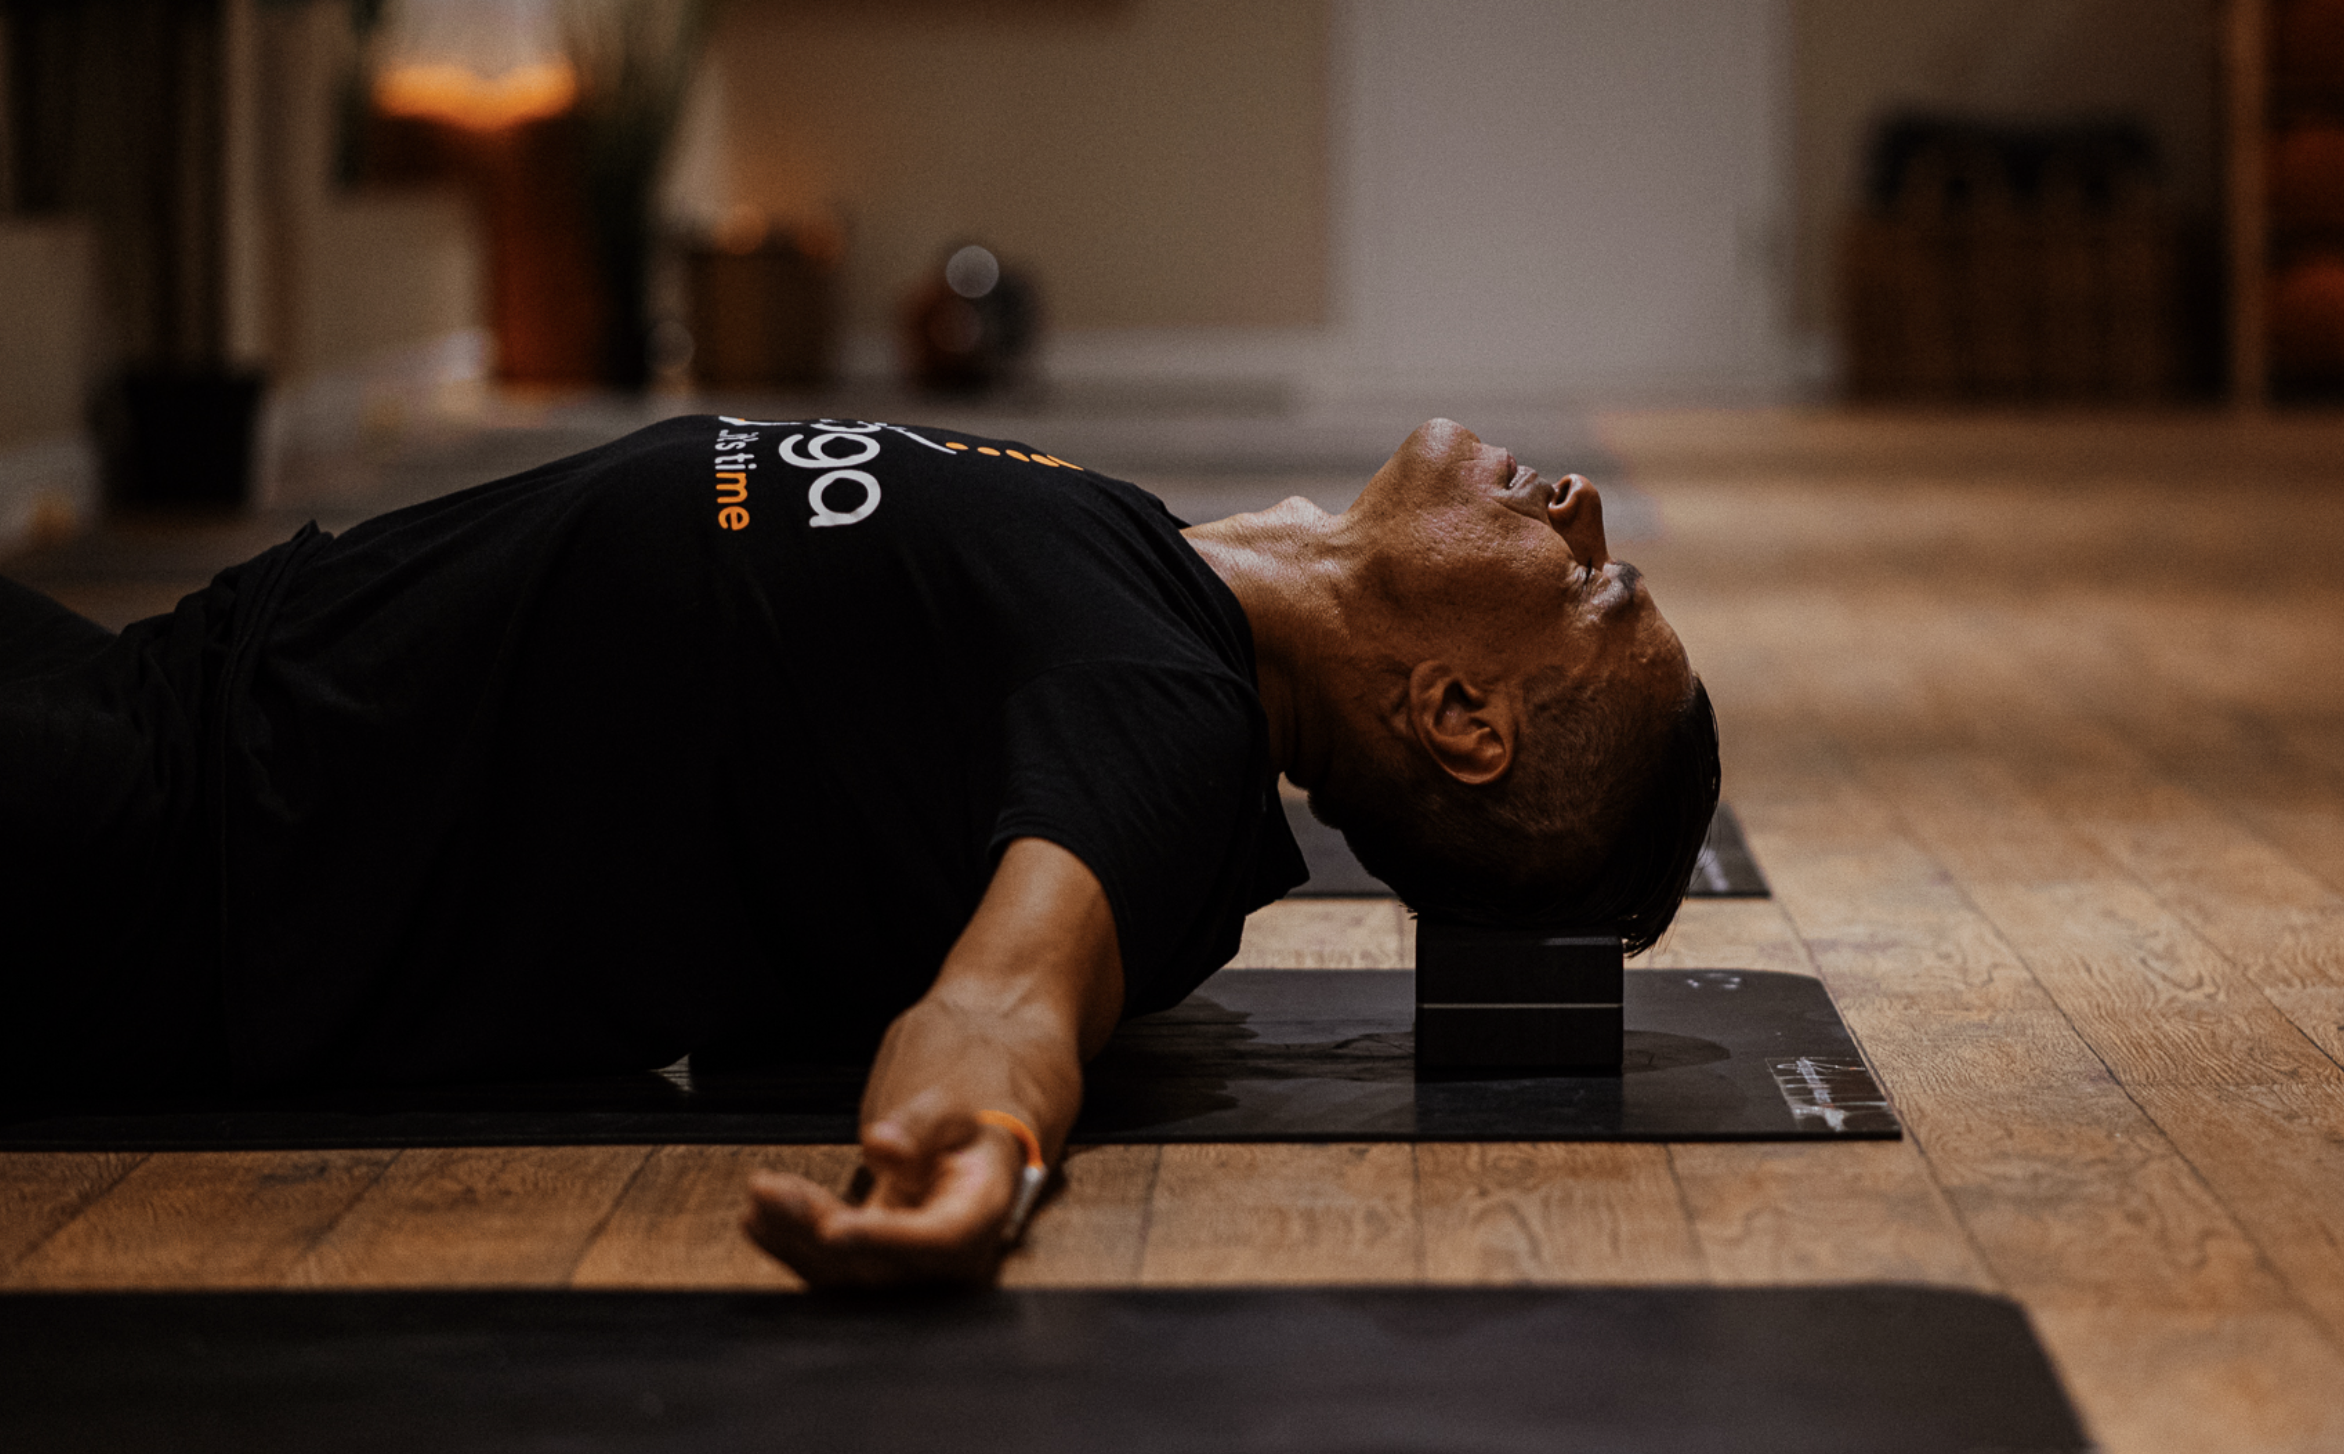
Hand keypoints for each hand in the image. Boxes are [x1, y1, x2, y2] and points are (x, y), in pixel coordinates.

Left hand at [743, 1090, 1019, 1286]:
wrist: (961, 1170)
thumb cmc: (961, 1140)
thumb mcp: (952, 1113)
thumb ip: (921, 1125)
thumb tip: (882, 1145)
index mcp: (979, 1221)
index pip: (937, 1241)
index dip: (884, 1241)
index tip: (833, 1228)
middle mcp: (945, 1266)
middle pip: (876, 1266)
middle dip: (813, 1231)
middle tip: (768, 1191)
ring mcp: (906, 1278)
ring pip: (843, 1274)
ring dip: (793, 1238)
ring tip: (760, 1195)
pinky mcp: (871, 1277)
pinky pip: (828, 1272)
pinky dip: (789, 1246)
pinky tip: (757, 1218)